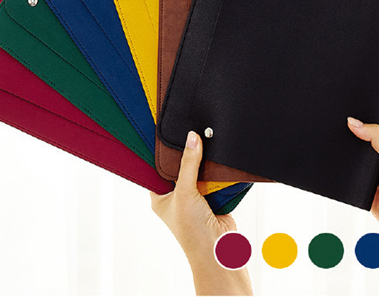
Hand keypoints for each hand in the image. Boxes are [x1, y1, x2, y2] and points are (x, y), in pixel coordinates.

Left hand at [150, 131, 252, 295]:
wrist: (220, 252)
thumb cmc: (191, 231)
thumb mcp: (185, 193)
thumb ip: (189, 164)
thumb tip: (192, 137)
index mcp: (160, 196)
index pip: (157, 168)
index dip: (161, 151)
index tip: (165, 129)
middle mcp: (176, 194)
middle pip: (180, 165)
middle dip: (186, 151)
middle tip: (188, 127)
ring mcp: (195, 194)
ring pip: (199, 169)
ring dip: (203, 158)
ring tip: (204, 132)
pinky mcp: (214, 195)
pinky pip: (214, 175)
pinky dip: (217, 166)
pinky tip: (218, 149)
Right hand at [348, 117, 378, 295]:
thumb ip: (377, 136)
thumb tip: (352, 122)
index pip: (377, 117)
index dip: (365, 110)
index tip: (350, 103)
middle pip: (360, 130)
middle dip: (350, 127)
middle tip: (337, 119)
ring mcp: (368, 164)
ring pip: (350, 147)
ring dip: (343, 146)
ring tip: (332, 136)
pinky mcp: (357, 177)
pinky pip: (343, 165)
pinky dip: (337, 162)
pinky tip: (331, 156)